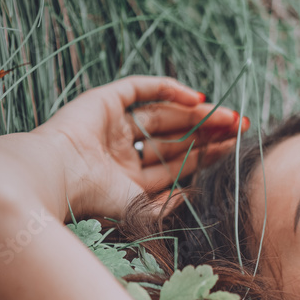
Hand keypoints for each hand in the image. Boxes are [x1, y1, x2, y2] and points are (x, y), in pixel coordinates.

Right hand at [33, 75, 248, 219]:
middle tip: (242, 125)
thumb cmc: (96, 200)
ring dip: (197, 113)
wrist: (57, 177)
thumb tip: (197, 193)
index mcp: (129, 180)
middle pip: (175, 138)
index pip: (178, 164)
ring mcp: (113, 126)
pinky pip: (142, 89)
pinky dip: (170, 89)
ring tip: (228, 115)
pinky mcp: (104, 101)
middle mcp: (122, 152)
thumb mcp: (142, 210)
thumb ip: (170, 205)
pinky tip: (198, 97)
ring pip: (165, 114)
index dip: (208, 154)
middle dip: (208, 132)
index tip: (237, 146)